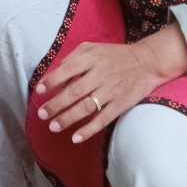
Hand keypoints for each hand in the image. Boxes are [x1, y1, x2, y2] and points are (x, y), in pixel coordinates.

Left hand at [33, 25, 186, 143]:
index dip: (52, 81)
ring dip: (68, 118)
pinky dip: (89, 129)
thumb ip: (72, 59)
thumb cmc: (114, 55)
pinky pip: (103, 119)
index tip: (39, 91)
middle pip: (75, 91)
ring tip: (53, 127)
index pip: (68, 70)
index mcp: (92, 58)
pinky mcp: (121, 104)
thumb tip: (54, 76)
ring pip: (86, 107)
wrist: (147, 62)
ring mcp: (111, 90)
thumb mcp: (93, 48)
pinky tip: (76, 137)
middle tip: (41, 114)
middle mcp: (101, 74)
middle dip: (56, 104)